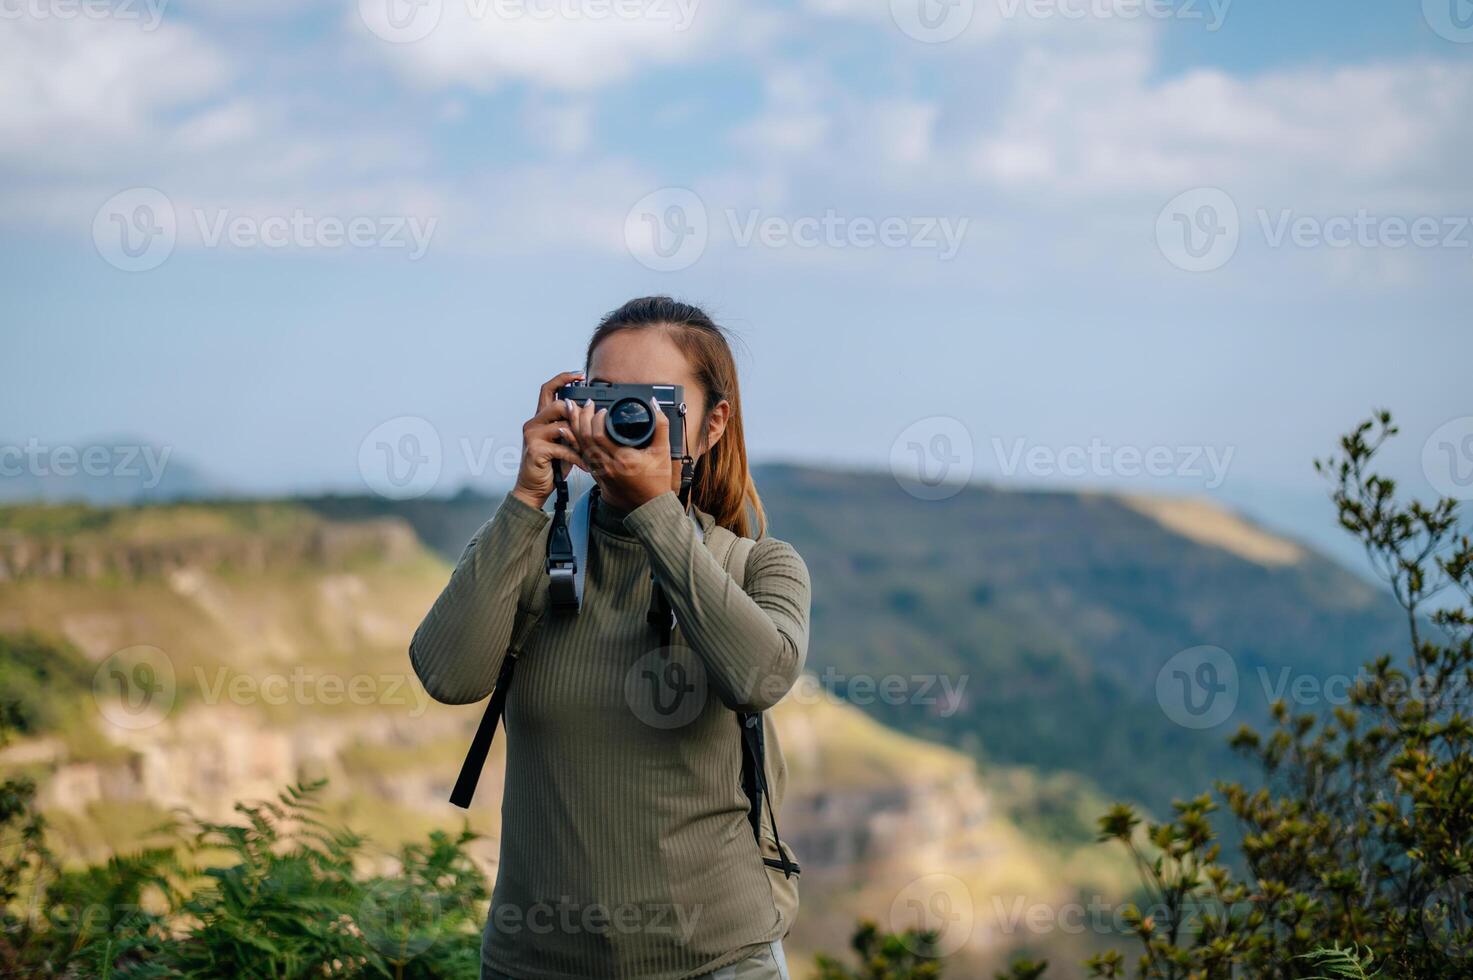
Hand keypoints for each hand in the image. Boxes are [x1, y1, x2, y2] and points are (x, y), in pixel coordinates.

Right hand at [510, 371, 587, 509]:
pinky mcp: (535, 450)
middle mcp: (533, 423)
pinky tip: (585, 466)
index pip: (548, 388)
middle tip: (589, 430)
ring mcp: (532, 435)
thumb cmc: (551, 465)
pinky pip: (563, 448)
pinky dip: (577, 458)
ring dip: (580, 440)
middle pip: (558, 404)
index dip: (563, 378)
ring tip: (588, 452)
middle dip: (577, 416)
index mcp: (540, 418)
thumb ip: (572, 427)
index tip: (580, 375)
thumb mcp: (564, 442)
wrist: (534, 487)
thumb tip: (591, 413)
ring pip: (562, 425)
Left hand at [563, 396, 674, 511]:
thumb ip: (660, 425)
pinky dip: (574, 442)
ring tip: (572, 411)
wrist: (650, 507)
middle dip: (581, 418)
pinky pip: (582, 456)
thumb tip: (654, 403)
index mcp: (623, 459)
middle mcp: (608, 466)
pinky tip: (569, 432)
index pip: (599, 435)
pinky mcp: (598, 476)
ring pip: (580, 447)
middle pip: (585, 439)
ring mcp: (601, 472)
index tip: (603, 409)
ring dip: (574, 427)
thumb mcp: (663, 451)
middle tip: (584, 404)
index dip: (597, 419)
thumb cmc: (657, 481)